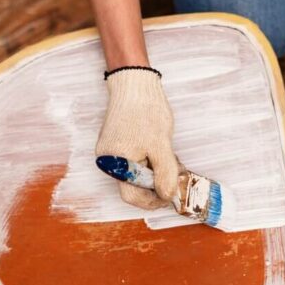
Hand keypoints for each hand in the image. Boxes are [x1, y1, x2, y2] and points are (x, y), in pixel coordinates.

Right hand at [96, 68, 181, 208]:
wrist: (134, 83)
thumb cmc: (145, 111)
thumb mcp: (161, 146)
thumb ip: (165, 174)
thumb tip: (168, 195)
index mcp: (116, 164)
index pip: (133, 196)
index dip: (153, 201)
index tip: (171, 196)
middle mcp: (109, 161)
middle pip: (133, 186)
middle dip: (156, 185)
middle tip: (176, 177)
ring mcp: (111, 152)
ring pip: (134, 173)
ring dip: (155, 172)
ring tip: (172, 162)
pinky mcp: (116, 143)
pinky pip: (133, 161)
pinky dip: (149, 161)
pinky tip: (161, 152)